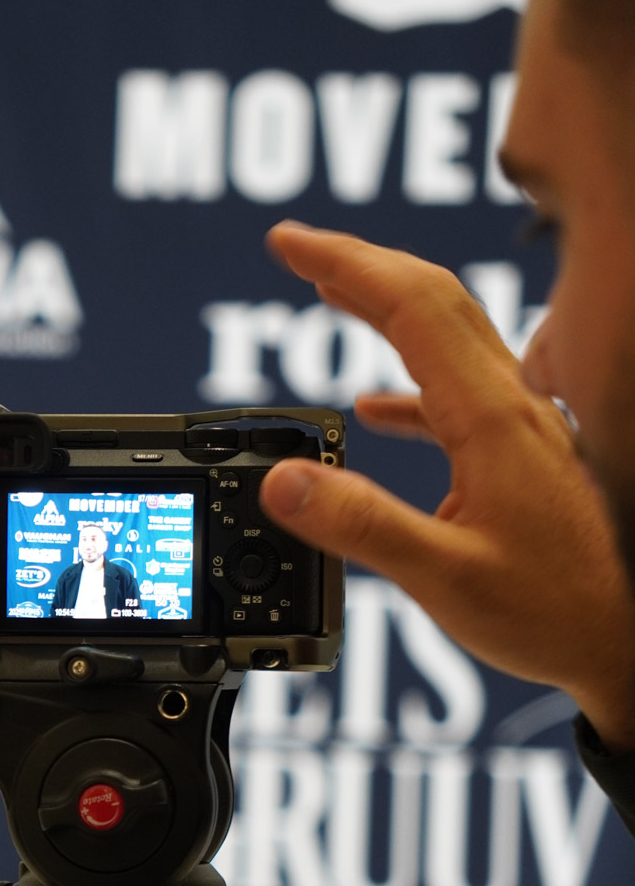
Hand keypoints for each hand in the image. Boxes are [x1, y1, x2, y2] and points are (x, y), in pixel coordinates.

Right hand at [258, 220, 634, 750]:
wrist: (627, 641)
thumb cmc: (555, 613)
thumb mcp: (444, 577)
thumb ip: (360, 525)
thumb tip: (284, 481)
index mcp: (491, 419)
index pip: (410, 307)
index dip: (343, 264)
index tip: (286, 244)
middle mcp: (513, 406)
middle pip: (434, 298)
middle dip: (360, 263)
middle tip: (296, 250)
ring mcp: (524, 428)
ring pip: (450, 336)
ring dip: (385, 307)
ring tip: (330, 294)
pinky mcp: (524, 457)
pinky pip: (458, 394)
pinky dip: (407, 385)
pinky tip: (373, 409)